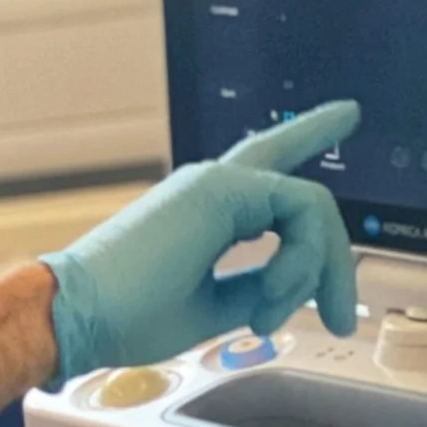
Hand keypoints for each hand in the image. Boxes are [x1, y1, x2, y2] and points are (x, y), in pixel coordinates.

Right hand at [41, 100, 360, 379]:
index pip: (255, 179)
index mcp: (200, 213)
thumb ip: (253, 288)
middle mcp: (208, 188)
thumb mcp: (208, 307)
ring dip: (315, 267)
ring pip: (309, 205)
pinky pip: (303, 210)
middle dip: (317, 127)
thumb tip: (288, 290)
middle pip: (279, 155)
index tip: (319, 132)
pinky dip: (301, 260)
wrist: (77, 313)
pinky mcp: (223, 188)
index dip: (289, 153)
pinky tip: (275, 293)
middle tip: (349, 111)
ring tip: (276, 313)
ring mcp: (215, 183)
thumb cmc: (123, 316)